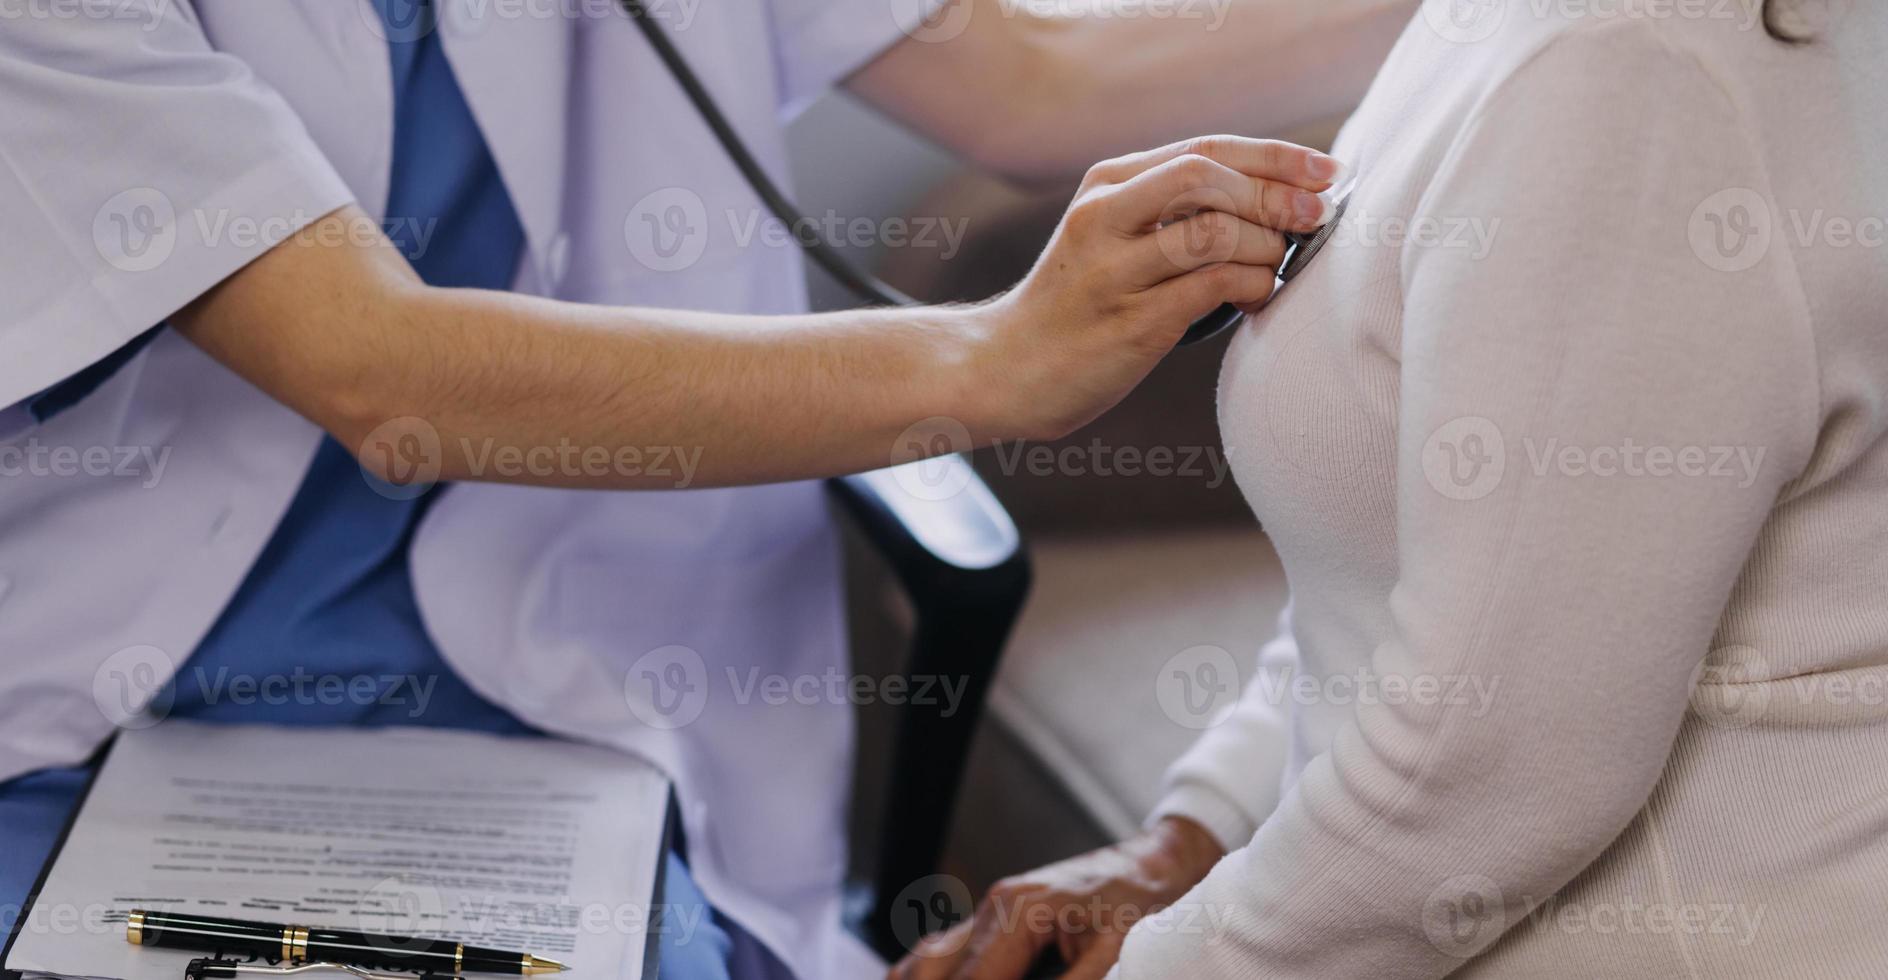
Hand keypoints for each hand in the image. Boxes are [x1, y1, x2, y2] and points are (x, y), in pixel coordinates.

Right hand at [888, 816, 1225, 979]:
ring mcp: (988, 912)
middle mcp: (991, 908)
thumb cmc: (1145, 901)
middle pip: (930, 971)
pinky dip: (931, 976)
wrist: (1158, 863)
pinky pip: (943, 955)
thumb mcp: (1116, 953)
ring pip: (926, 961)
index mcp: (1016, 913)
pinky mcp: (994, 921)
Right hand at [968, 136, 1339, 442]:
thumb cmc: (1077, 306)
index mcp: (1106, 185)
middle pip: (1209, 176)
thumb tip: (1274, 198)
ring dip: (1265, 246)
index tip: (1327, 171)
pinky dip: (1251, 285)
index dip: (1276, 156)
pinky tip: (1255, 296)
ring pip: (1214, 230)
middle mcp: (1103, 217)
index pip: (1205, 148)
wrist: (1007, 368)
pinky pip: (1211, 286)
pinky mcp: (1128, 322)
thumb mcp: (1111, 237)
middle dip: (1278, 195)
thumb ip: (1171, 211)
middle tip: (1317, 218)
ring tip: (1273, 266)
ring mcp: (1112, 270)